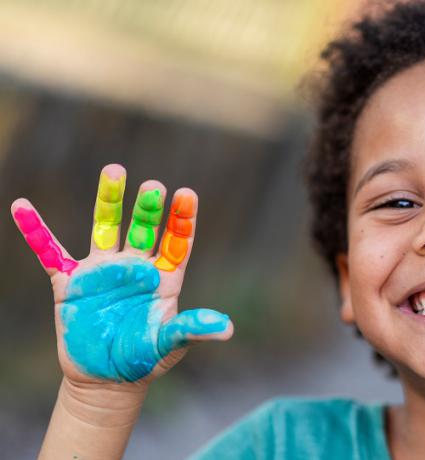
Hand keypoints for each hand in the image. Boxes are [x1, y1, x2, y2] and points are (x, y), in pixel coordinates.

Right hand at [11, 164, 232, 386]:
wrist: (107, 379)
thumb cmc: (145, 359)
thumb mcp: (170, 344)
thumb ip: (192, 329)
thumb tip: (226, 328)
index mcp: (164, 277)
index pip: (177, 242)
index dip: (182, 219)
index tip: (187, 194)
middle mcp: (135, 267)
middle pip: (142, 229)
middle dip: (147, 208)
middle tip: (153, 186)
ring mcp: (102, 271)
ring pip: (105, 228)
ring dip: (109, 201)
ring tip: (114, 171)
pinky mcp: (71, 284)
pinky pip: (50, 253)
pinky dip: (35, 232)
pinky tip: (22, 207)